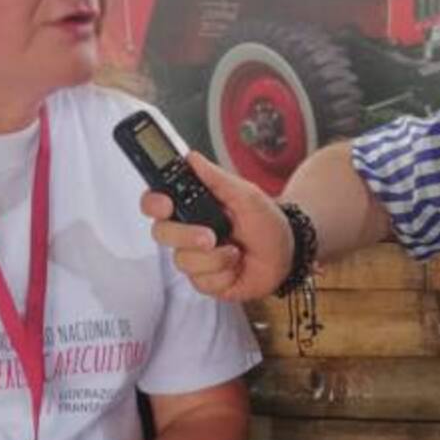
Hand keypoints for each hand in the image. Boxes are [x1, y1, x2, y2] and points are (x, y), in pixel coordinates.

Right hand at [140, 152, 291, 300]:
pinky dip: (223, 274)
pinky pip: (201, 281)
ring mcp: (193, 257)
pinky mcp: (203, 280)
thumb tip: (191, 158)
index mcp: (191, 206)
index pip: (156, 202)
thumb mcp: (245, 194)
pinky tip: (236, 266)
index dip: (153, 203)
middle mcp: (186, 231)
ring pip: (183, 260)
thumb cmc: (265, 222)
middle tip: (209, 237)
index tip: (165, 205)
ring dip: (215, 258)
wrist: (286, 253)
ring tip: (236, 251)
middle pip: (161, 233)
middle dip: (186, 235)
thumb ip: (216, 178)